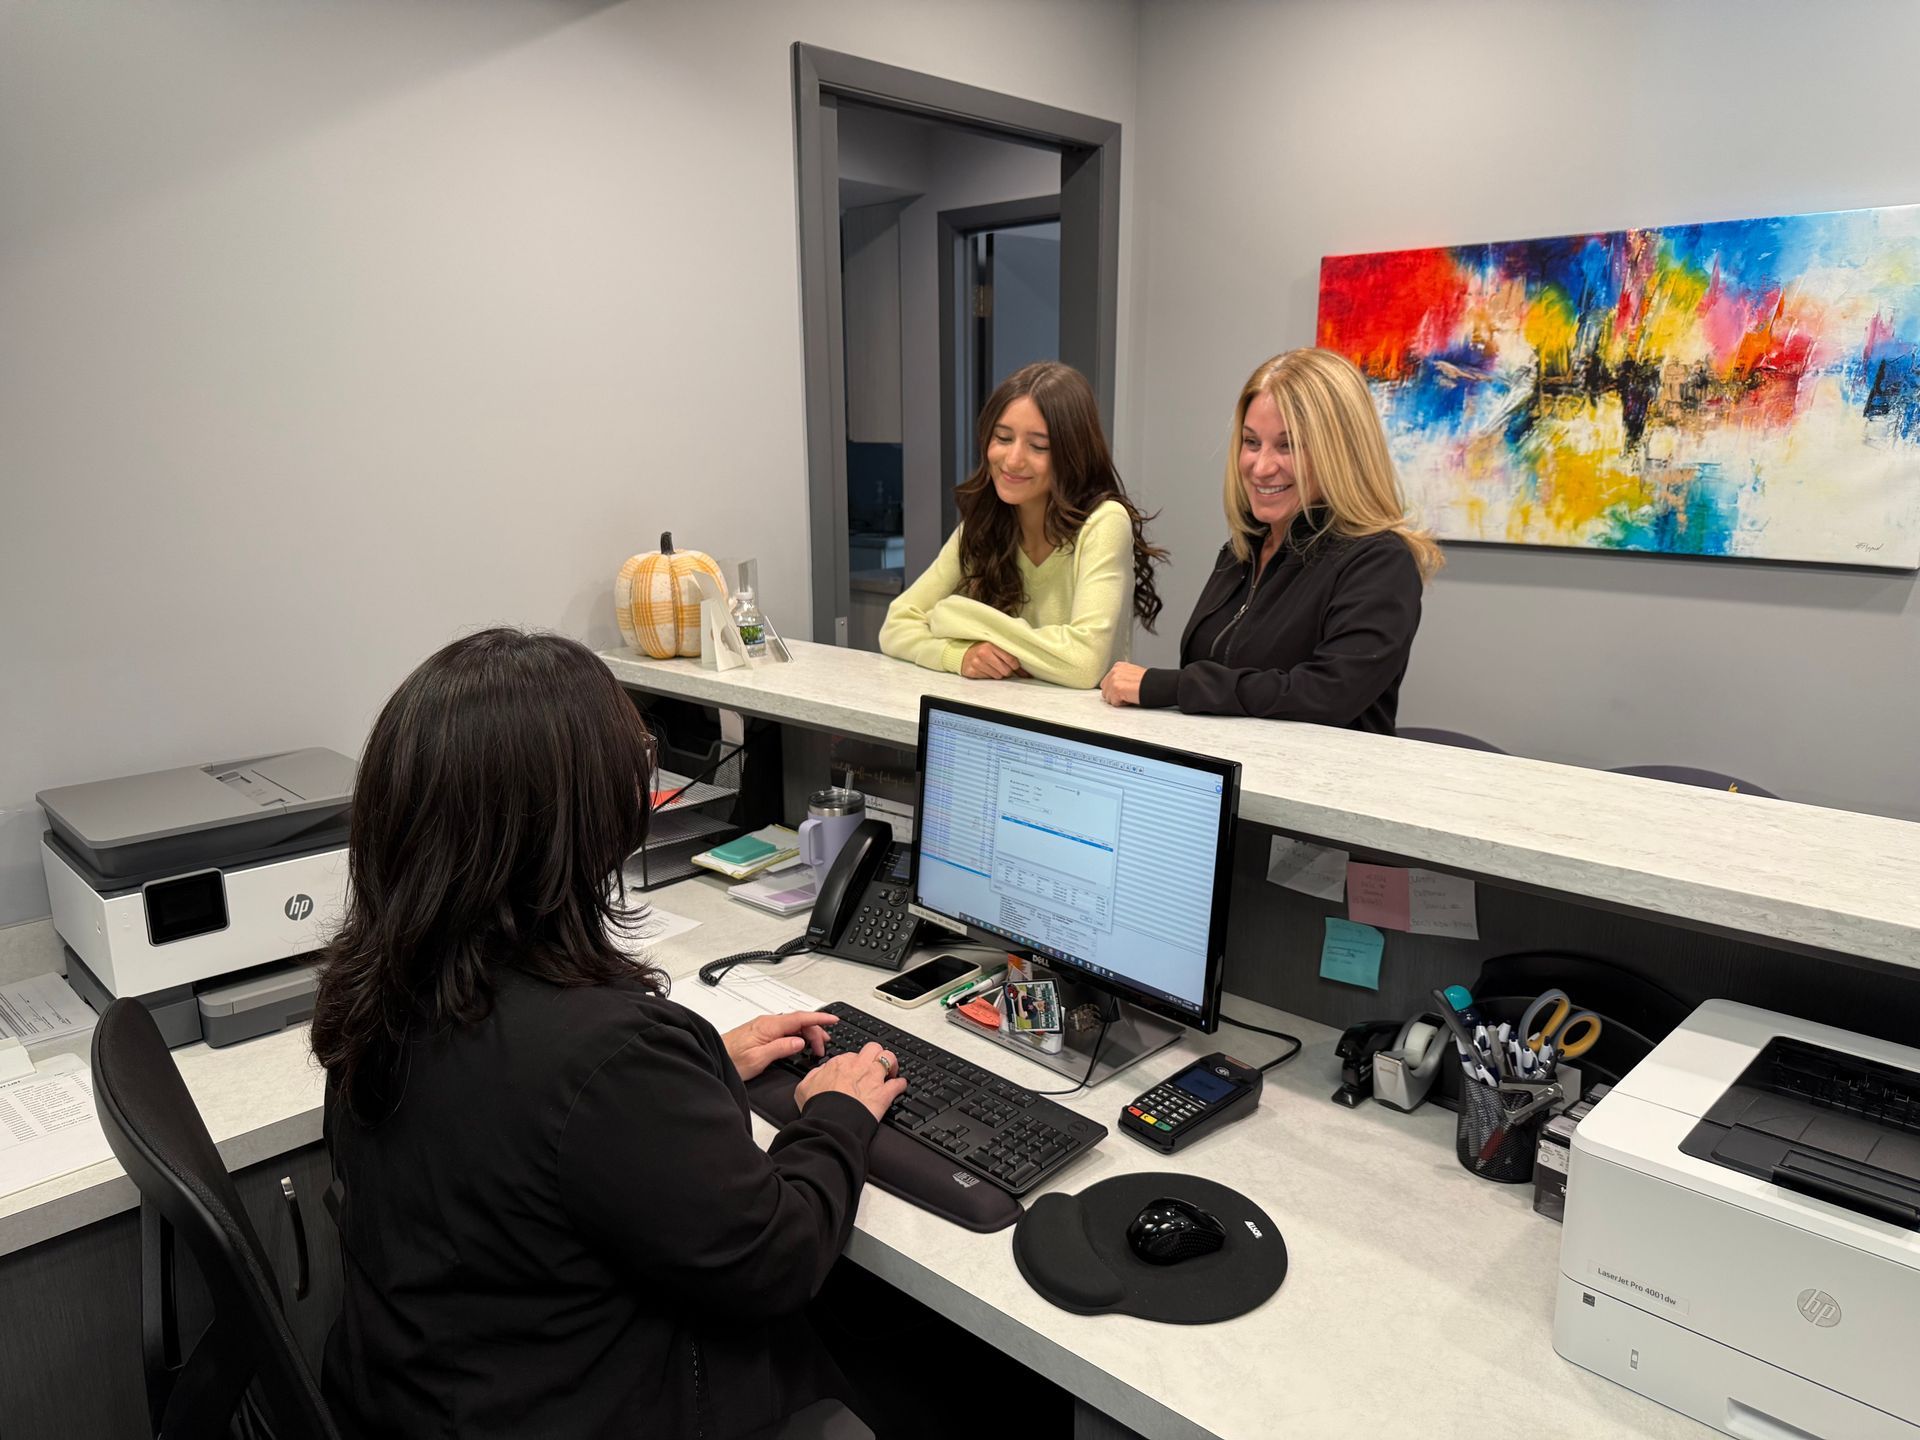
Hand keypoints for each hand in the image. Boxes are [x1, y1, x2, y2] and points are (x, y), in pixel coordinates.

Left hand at [722, 1011, 837, 1082]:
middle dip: (815, 1032)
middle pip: (799, 1022)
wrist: (713, 1057)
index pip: (800, 1018)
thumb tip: (800, 1041)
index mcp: (769, 1026)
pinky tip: (799, 1044)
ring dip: (807, 1034)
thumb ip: (781, 1048)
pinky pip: (785, 1030)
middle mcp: (767, 1023)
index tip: (834, 1020)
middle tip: (823, 1048)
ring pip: (792, 1026)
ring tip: (816, 1047)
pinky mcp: (761, 1033)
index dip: (819, 1019)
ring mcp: (764, 1027)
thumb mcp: (758, 1059)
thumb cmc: (731, 1060)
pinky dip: (797, 1035)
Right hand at [794, 1040, 907, 1124]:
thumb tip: (820, 1071)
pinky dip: (901, 1085)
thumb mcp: (804, 1086)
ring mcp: (873, 1078)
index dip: (854, 1063)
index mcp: (839, 1064)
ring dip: (891, 1064)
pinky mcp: (884, 1094)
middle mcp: (858, 1067)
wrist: (831, 1121)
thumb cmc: (818, 1106)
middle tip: (875, 1064)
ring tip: (890, 1071)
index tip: (855, 1069)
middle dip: (875, 1054)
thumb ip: (814, 1075)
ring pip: (889, 1058)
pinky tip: (900, 1087)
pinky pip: (899, 1084)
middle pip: (873, 1048)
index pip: (851, 1055)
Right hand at [961, 642, 1023, 679]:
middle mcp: (983, 653)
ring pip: (998, 676)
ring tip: (992, 667)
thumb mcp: (994, 647)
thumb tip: (1025, 671)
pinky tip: (985, 669)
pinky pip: (988, 679)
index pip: (1010, 659)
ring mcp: (977, 663)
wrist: (962, 653)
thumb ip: (1008, 655)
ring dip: (998, 674)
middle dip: (1007, 670)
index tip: (1016, 666)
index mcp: (991, 644)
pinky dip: (989, 676)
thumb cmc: (982, 649)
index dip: (1016, 665)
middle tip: (1003, 666)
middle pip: (1006, 670)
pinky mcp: (972, 671)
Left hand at [1100, 662, 1144, 705]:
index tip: (1126, 690)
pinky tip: (1130, 698)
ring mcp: (1114, 679)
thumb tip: (1114, 688)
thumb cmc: (1148, 683)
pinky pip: (1114, 702)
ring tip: (1130, 695)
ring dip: (1118, 700)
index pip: (1106, 683)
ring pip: (1108, 698)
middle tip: (1128, 694)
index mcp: (1118, 667)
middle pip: (1105, 690)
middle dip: (1114, 695)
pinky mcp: (1116, 688)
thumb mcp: (1132, 675)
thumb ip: (1121, 679)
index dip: (1115, 690)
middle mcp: (1115, 671)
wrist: (1157, 685)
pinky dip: (1122, 703)